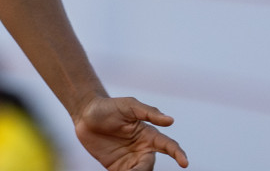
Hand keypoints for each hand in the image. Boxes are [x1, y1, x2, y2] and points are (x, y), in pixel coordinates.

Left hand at [73, 95, 187, 169]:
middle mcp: (142, 150)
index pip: (168, 146)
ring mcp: (130, 161)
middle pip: (150, 166)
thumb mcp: (129, 106)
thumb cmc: (109, 107)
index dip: (178, 154)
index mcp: (149, 135)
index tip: (184, 162)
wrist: (85, 115)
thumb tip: (171, 120)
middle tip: (134, 170)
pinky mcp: (116, 168)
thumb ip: (149, 112)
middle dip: (145, 170)